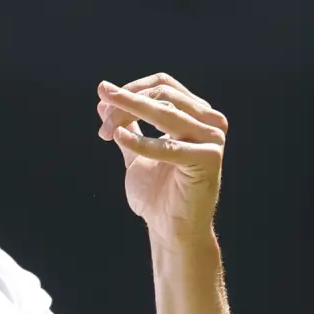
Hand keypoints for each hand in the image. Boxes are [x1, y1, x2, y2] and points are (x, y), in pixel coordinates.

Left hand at [96, 73, 228, 246]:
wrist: (169, 228)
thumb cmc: (156, 193)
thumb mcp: (135, 152)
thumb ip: (125, 126)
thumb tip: (104, 101)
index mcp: (196, 115)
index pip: (163, 84)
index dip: (131, 88)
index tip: (102, 97)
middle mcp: (210, 121)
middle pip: (162, 95)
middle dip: (126, 103)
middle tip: (102, 120)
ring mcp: (212, 138)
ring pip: (166, 112)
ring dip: (128, 116)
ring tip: (105, 129)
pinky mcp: (209, 158)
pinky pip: (168, 146)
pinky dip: (141, 141)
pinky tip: (118, 137)